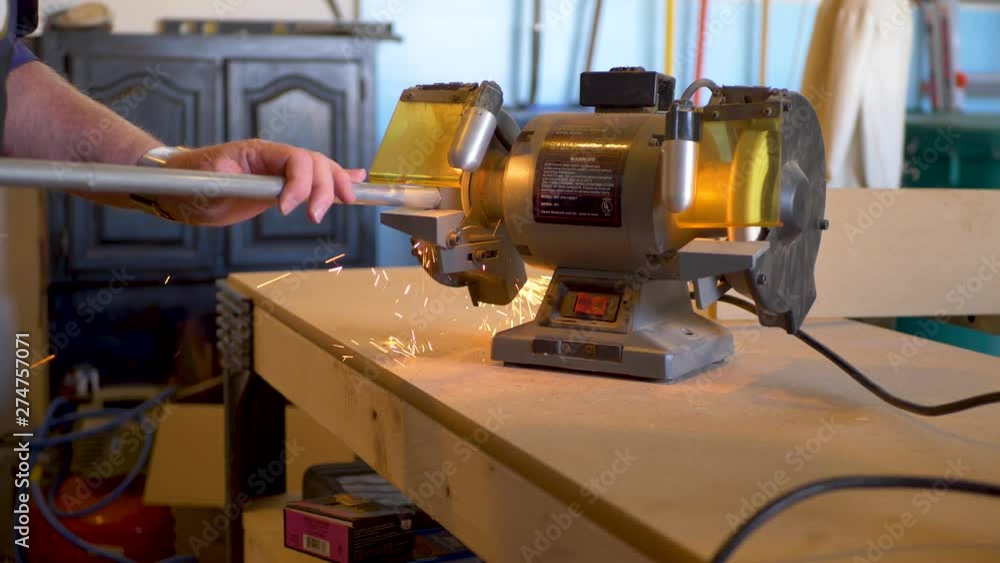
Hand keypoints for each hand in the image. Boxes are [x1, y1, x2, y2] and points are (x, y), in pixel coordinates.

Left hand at [159, 139, 365, 225]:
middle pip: (316, 164)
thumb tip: (240, 182)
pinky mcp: (281, 187)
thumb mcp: (200, 182)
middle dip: (325, 188)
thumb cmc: (186, 181)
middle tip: (315, 217)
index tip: (288, 210)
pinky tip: (357, 180)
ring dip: (337, 185)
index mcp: (258, 151)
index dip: (300, 183)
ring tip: (348, 201)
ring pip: (321, 170)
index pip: (296, 159)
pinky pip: (314, 179)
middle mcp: (275, 158)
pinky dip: (338, 178)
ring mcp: (280, 171)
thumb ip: (224, 180)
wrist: (179, 188)